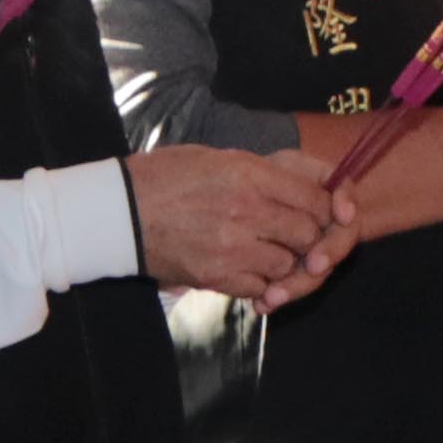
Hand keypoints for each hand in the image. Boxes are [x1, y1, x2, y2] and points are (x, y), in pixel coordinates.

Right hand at [126, 140, 344, 306]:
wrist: (116, 211)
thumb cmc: (163, 176)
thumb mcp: (215, 157)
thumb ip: (262, 171)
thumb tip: (305, 185)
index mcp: (247, 173)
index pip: (315, 197)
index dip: (326, 207)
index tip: (320, 212)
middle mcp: (245, 210)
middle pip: (307, 233)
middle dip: (306, 236)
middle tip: (292, 234)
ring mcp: (231, 246)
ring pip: (287, 264)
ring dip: (282, 261)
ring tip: (264, 251)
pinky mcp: (215, 275)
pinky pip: (259, 286)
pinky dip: (259, 281)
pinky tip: (243, 268)